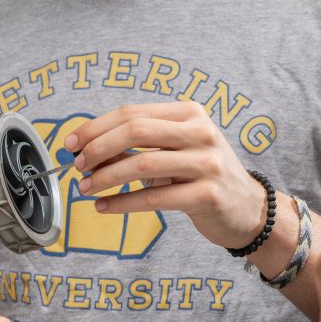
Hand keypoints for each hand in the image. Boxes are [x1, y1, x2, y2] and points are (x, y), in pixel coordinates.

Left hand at [69, 102, 267, 250]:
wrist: (248, 208)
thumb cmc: (203, 175)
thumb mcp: (176, 150)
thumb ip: (140, 145)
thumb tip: (88, 149)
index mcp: (189, 113)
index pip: (132, 113)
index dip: (96, 127)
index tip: (71, 143)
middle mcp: (200, 132)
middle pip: (135, 131)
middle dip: (98, 148)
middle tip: (77, 165)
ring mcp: (206, 163)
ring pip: (142, 165)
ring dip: (105, 177)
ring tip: (85, 188)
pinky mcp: (207, 195)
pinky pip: (154, 198)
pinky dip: (122, 202)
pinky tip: (103, 206)